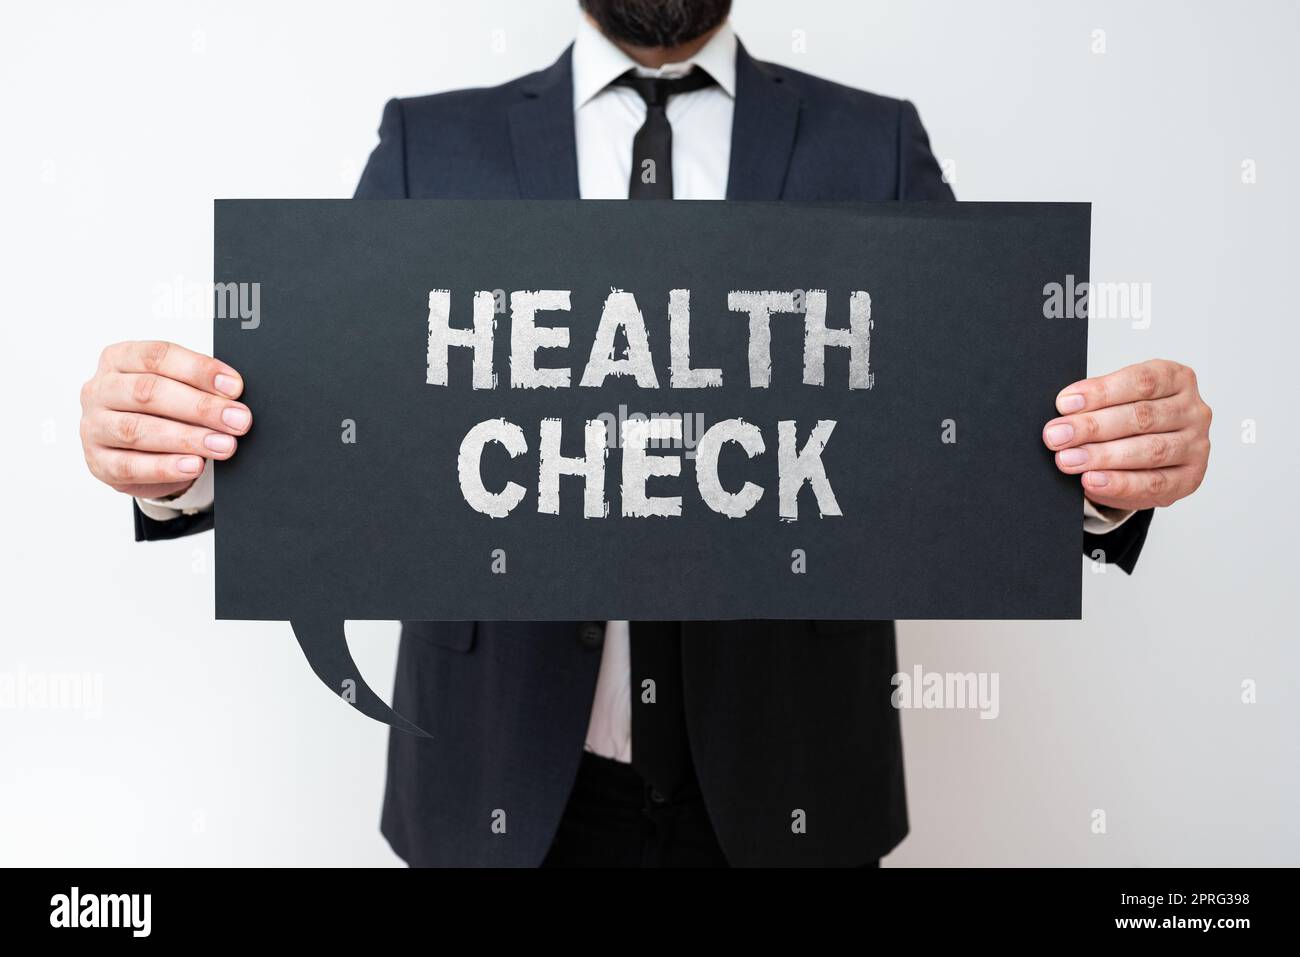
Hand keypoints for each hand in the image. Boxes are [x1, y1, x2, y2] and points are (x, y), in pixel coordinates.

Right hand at [80, 341, 249, 498]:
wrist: (139, 451)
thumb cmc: (162, 410)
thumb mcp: (178, 388)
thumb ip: (199, 386)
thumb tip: (232, 394)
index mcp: (119, 359)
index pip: (157, 356)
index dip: (198, 370)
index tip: (234, 386)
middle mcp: (100, 390)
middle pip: (148, 392)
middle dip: (200, 407)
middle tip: (238, 420)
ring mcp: (94, 427)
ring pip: (138, 430)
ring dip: (188, 438)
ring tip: (224, 445)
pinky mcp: (98, 463)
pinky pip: (130, 466)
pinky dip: (165, 467)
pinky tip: (193, 466)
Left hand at [1043, 359, 1210, 510]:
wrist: (1146, 459)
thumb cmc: (1128, 423)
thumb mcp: (1117, 402)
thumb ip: (1097, 404)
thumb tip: (1063, 410)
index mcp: (1177, 378)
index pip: (1141, 381)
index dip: (1100, 392)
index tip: (1064, 404)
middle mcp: (1193, 410)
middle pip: (1142, 416)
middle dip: (1092, 427)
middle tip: (1056, 436)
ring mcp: (1196, 445)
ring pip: (1149, 450)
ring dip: (1102, 456)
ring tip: (1067, 459)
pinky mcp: (1190, 478)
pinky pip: (1154, 483)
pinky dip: (1119, 483)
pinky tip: (1091, 480)